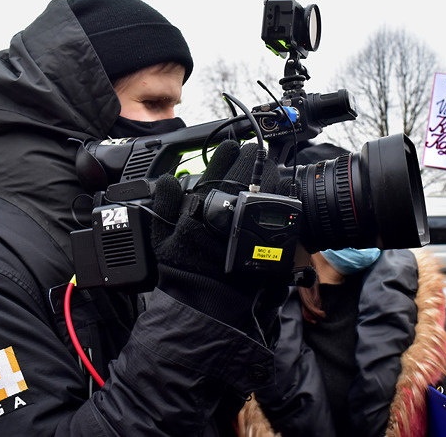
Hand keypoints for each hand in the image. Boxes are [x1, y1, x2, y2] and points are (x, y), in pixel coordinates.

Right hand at [149, 140, 285, 329]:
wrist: (209, 297)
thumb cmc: (185, 267)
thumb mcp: (163, 235)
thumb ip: (165, 204)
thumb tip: (168, 181)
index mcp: (209, 198)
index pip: (224, 160)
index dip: (229, 151)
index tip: (232, 148)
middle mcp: (235, 203)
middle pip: (253, 165)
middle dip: (251, 162)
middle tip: (250, 163)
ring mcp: (256, 217)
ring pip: (271, 180)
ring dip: (268, 177)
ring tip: (264, 180)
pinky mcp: (270, 232)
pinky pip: (282, 206)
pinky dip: (280, 199)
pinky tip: (276, 201)